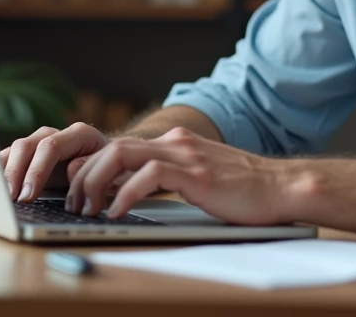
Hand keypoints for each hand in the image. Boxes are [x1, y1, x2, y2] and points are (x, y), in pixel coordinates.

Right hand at [0, 122, 108, 201]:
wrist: (108, 168)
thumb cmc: (110, 171)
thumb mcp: (108, 171)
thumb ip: (90, 168)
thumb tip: (70, 168)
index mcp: (79, 134)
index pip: (51, 146)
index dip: (36, 171)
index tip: (27, 195)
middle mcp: (55, 134)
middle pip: (27, 145)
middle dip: (15, 174)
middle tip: (9, 199)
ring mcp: (39, 143)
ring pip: (14, 151)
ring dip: (2, 173)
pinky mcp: (28, 156)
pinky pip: (8, 160)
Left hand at [67, 127, 291, 224]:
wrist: (282, 188)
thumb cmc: (244, 192)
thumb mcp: (199, 178)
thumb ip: (170, 177)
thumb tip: (131, 192)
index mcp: (175, 143)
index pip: (119, 145)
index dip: (90, 165)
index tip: (75, 189)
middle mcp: (176, 142)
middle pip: (111, 147)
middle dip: (83, 176)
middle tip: (74, 205)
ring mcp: (185, 154)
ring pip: (121, 154)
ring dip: (95, 182)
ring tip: (88, 209)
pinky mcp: (195, 173)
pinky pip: (148, 175)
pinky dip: (124, 194)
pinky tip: (117, 213)